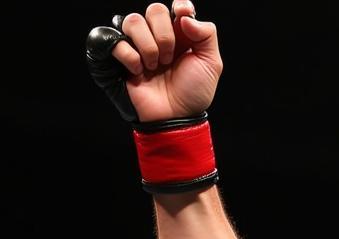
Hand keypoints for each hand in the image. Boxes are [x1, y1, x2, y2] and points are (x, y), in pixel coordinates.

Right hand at [91, 1, 222, 121]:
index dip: (180, 7)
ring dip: (148, 47)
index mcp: (180, 34)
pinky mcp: (120, 56)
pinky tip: (139, 72)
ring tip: (155, 67)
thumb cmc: (193, 93)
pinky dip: (130, 57)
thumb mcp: (211, 64)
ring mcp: (138, 45)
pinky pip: (116, 40)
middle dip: (165, 35)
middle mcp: (158, 35)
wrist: (176, 117)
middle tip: (169, 59)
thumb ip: (207, 34)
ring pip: (133, 20)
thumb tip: (184, 16)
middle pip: (154, 9)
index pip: (177, 6)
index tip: (182, 17)